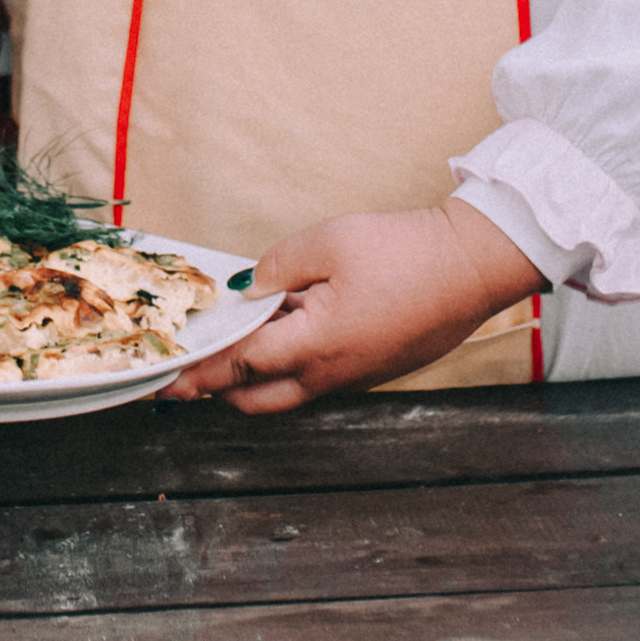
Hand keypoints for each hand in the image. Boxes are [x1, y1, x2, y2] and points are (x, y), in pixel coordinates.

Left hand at [162, 199, 542, 413]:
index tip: (166, 380)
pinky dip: (291, 361)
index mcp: (317, 346)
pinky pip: (317, 376)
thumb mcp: (329, 242)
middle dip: (220, 386)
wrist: (473, 266)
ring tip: (242, 331)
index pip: (239, 366)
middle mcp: (333, 374)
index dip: (198, 371)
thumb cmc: (405, 251)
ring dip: (257, 372)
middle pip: (258, 398)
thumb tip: (248, 291)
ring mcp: (356, 377)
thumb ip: (277, 268)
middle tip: (193, 364)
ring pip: (288, 391)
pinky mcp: (373, 369)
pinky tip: (290, 321)